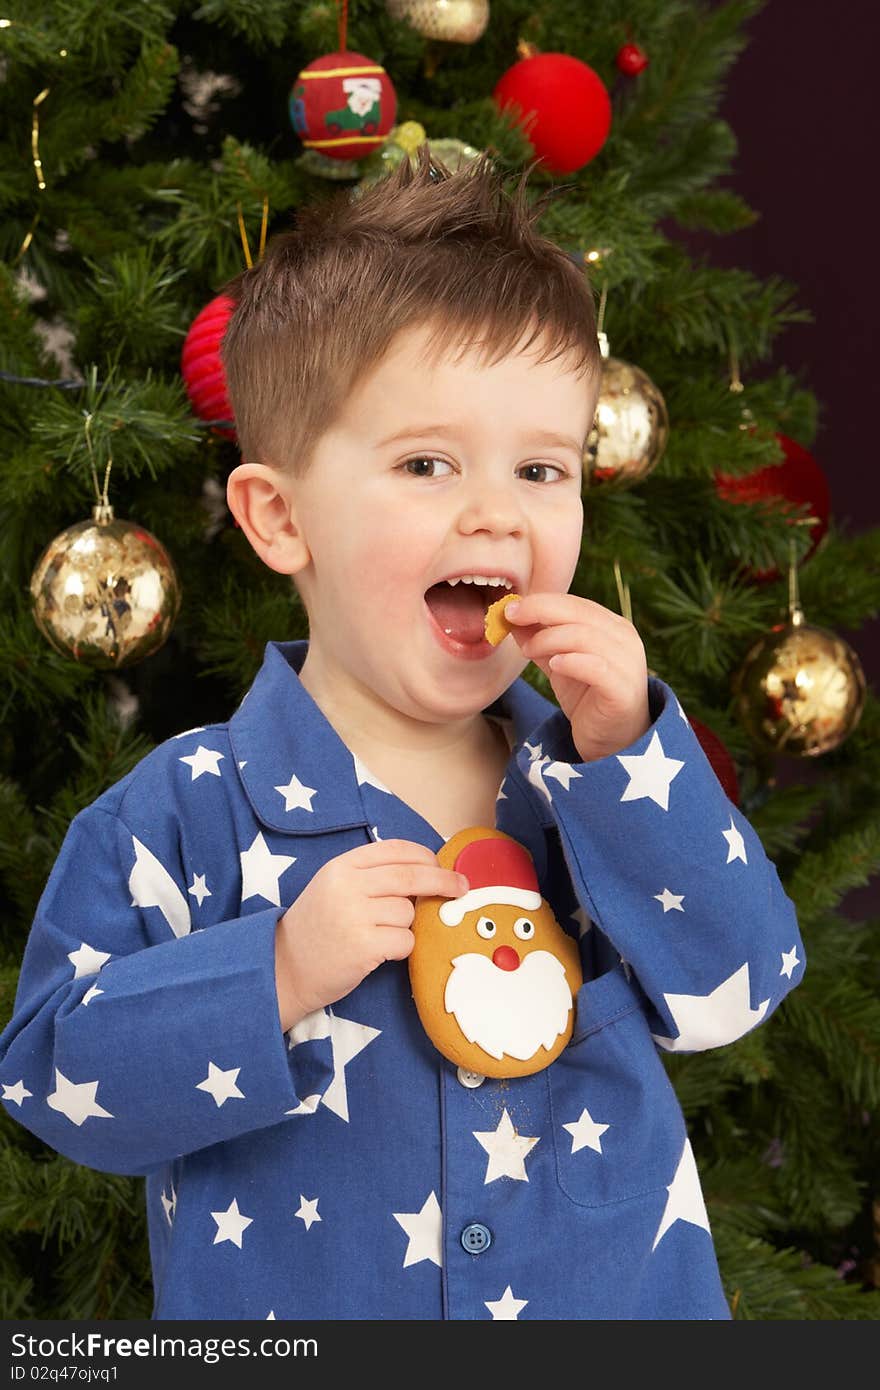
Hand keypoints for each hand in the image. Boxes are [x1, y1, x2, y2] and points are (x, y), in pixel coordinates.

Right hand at [274, 839, 467, 1029]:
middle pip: (412, 876)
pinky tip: (380, 951)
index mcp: (342, 866)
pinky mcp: (364, 946)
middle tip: (462, 888)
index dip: (425, 857)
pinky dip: (402, 947)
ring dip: (406, 925)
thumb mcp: (334, 887)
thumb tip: (426, 872)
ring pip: (409, 912)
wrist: (285, 967)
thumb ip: (372, 875)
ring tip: (379, 934)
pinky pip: (406, 940)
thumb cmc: (317, 928)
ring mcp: (355, 916)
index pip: (396, 849)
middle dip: (443, 881)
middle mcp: (348, 886)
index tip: (441, 867)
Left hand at [504, 593, 650, 763]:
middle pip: (579, 613)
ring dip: (548, 639)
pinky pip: (596, 667)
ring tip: (528, 652)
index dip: (540, 602)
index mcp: (612, 627)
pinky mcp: (623, 689)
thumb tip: (510, 617)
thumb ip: (539, 640)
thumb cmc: (588, 698)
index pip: (575, 603)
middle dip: (539, 611)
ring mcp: (628, 663)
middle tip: (510, 618)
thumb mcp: (558, 663)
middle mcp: (624, 639)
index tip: (509, 608)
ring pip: (584, 636)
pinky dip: (571, 662)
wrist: (613, 741)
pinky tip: (554, 666)